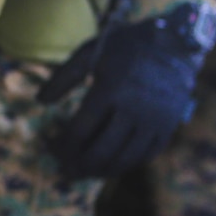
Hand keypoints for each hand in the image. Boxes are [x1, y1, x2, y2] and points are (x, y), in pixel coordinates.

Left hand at [38, 1, 215, 179]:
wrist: (175, 42)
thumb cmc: (125, 46)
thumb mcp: (90, 53)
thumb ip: (63, 77)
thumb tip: (39, 101)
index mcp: (111, 89)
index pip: (79, 131)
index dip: (61, 145)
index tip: (50, 147)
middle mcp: (134, 108)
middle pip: (101, 152)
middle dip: (78, 165)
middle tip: (64, 171)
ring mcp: (155, 120)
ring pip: (124, 160)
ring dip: (101, 171)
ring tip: (84, 172)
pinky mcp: (169, 126)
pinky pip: (146, 156)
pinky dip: (126, 165)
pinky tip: (110, 165)